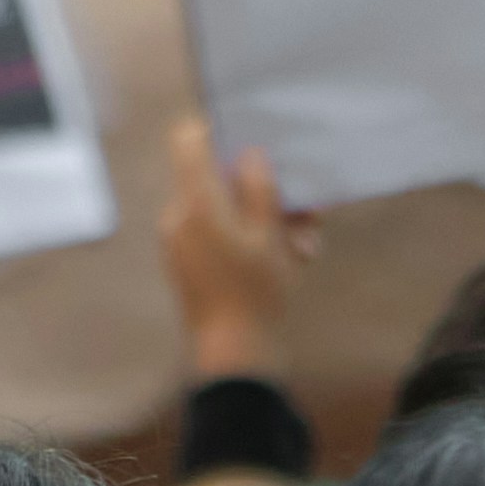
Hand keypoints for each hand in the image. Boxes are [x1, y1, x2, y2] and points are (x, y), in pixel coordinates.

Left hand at [156, 115, 314, 380]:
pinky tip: (290, 261)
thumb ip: (258, 188)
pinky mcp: (189, 262)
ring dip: (265, 218)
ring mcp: (181, 241)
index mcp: (196, 203)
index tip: (253, 136)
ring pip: (226, 207)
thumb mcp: (270, 236)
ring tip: (304, 247)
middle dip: (262, 189)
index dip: (217, 128)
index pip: (188, 139)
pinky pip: (220, 233)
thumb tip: (250, 155)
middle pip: (217, 177)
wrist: (234, 357)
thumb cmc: (255, 294)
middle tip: (304, 212)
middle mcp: (180, 216)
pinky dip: (251, 238)